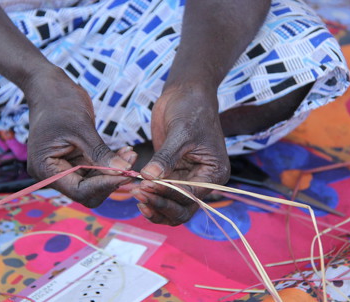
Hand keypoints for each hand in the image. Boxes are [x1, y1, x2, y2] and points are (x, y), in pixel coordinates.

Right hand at [24, 66, 136, 206]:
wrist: (50, 86)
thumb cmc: (60, 102)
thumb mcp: (82, 128)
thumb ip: (101, 152)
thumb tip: (123, 172)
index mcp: (46, 168)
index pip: (79, 191)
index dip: (104, 186)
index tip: (126, 175)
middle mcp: (52, 173)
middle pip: (87, 192)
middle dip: (110, 180)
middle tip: (131, 166)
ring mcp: (64, 167)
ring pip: (94, 181)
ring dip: (114, 171)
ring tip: (131, 155)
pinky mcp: (75, 160)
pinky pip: (95, 169)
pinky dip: (110, 163)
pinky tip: (126, 153)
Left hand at [132, 86, 229, 224]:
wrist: (186, 93)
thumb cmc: (191, 108)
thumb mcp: (180, 132)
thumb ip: (165, 157)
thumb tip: (148, 178)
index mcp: (213, 173)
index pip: (190, 196)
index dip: (167, 194)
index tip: (145, 186)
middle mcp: (203, 180)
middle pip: (183, 209)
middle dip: (161, 204)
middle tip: (138, 193)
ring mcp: (188, 178)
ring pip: (172, 206)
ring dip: (155, 205)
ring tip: (135, 195)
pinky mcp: (174, 173)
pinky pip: (163, 193)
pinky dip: (152, 197)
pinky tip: (137, 193)